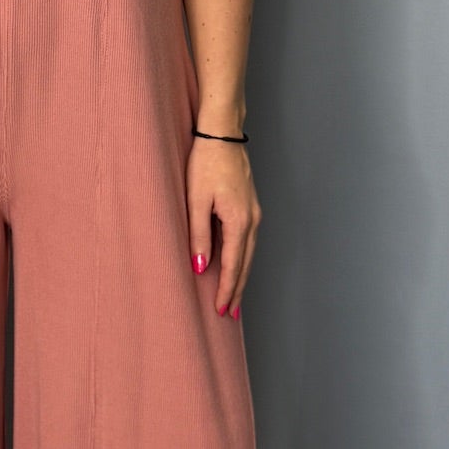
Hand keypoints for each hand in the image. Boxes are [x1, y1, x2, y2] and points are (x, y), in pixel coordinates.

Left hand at [187, 127, 259, 316]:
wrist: (221, 134)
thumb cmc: (205, 163)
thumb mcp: (195, 201)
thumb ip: (198, 236)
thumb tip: (201, 268)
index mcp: (239, 221)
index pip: (234, 265)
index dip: (227, 289)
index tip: (221, 310)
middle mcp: (252, 220)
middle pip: (246, 263)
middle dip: (238, 290)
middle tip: (230, 314)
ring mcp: (253, 212)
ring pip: (248, 253)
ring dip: (241, 276)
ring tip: (233, 296)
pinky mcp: (249, 205)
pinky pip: (247, 240)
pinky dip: (242, 258)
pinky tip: (235, 264)